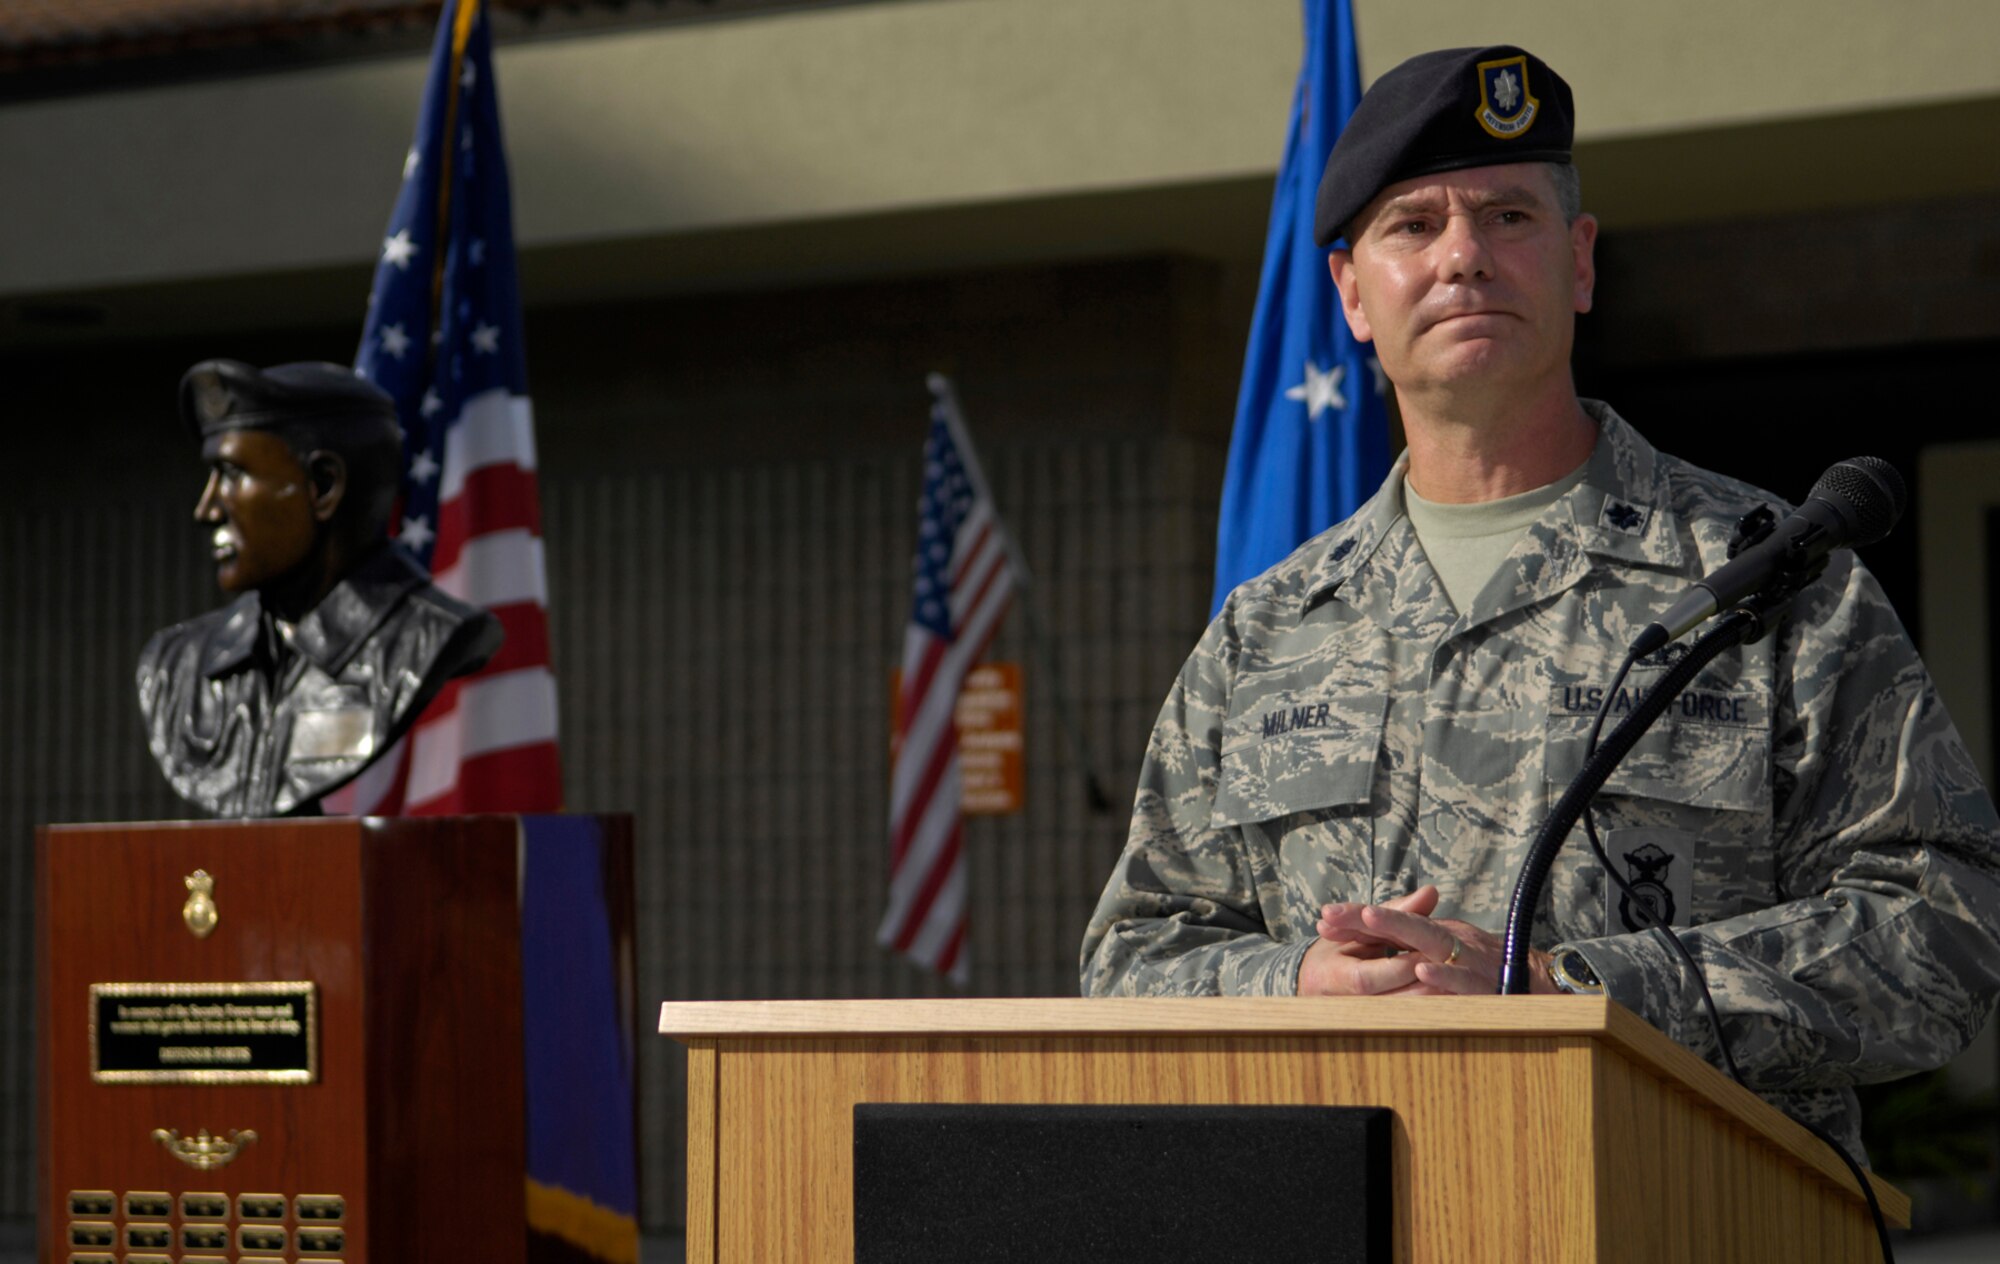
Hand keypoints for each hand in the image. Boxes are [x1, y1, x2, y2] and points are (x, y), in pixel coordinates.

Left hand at [1310, 889, 1560, 995]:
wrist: (1534, 979)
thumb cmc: (1477, 964)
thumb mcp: (1441, 947)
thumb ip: (1405, 940)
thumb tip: (1363, 928)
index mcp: (1433, 932)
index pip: (1390, 921)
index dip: (1356, 918)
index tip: (1322, 916)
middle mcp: (1447, 940)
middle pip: (1405, 923)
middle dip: (1369, 917)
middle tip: (1336, 913)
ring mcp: (1465, 960)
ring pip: (1430, 943)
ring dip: (1400, 931)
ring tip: (1368, 920)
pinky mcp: (1483, 985)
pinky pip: (1461, 981)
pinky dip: (1443, 976)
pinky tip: (1422, 971)